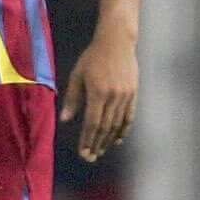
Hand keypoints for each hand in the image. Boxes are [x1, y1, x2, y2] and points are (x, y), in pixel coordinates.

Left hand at [63, 22, 140, 159]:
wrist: (117, 42)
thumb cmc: (93, 57)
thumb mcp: (78, 75)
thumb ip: (73, 98)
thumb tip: (65, 120)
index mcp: (98, 93)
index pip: (92, 123)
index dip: (87, 140)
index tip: (83, 153)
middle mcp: (114, 97)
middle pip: (105, 127)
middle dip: (96, 144)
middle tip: (90, 158)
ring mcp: (126, 96)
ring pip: (117, 124)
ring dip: (108, 140)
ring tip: (100, 151)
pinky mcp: (133, 93)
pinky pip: (129, 116)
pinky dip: (123, 130)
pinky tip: (117, 140)